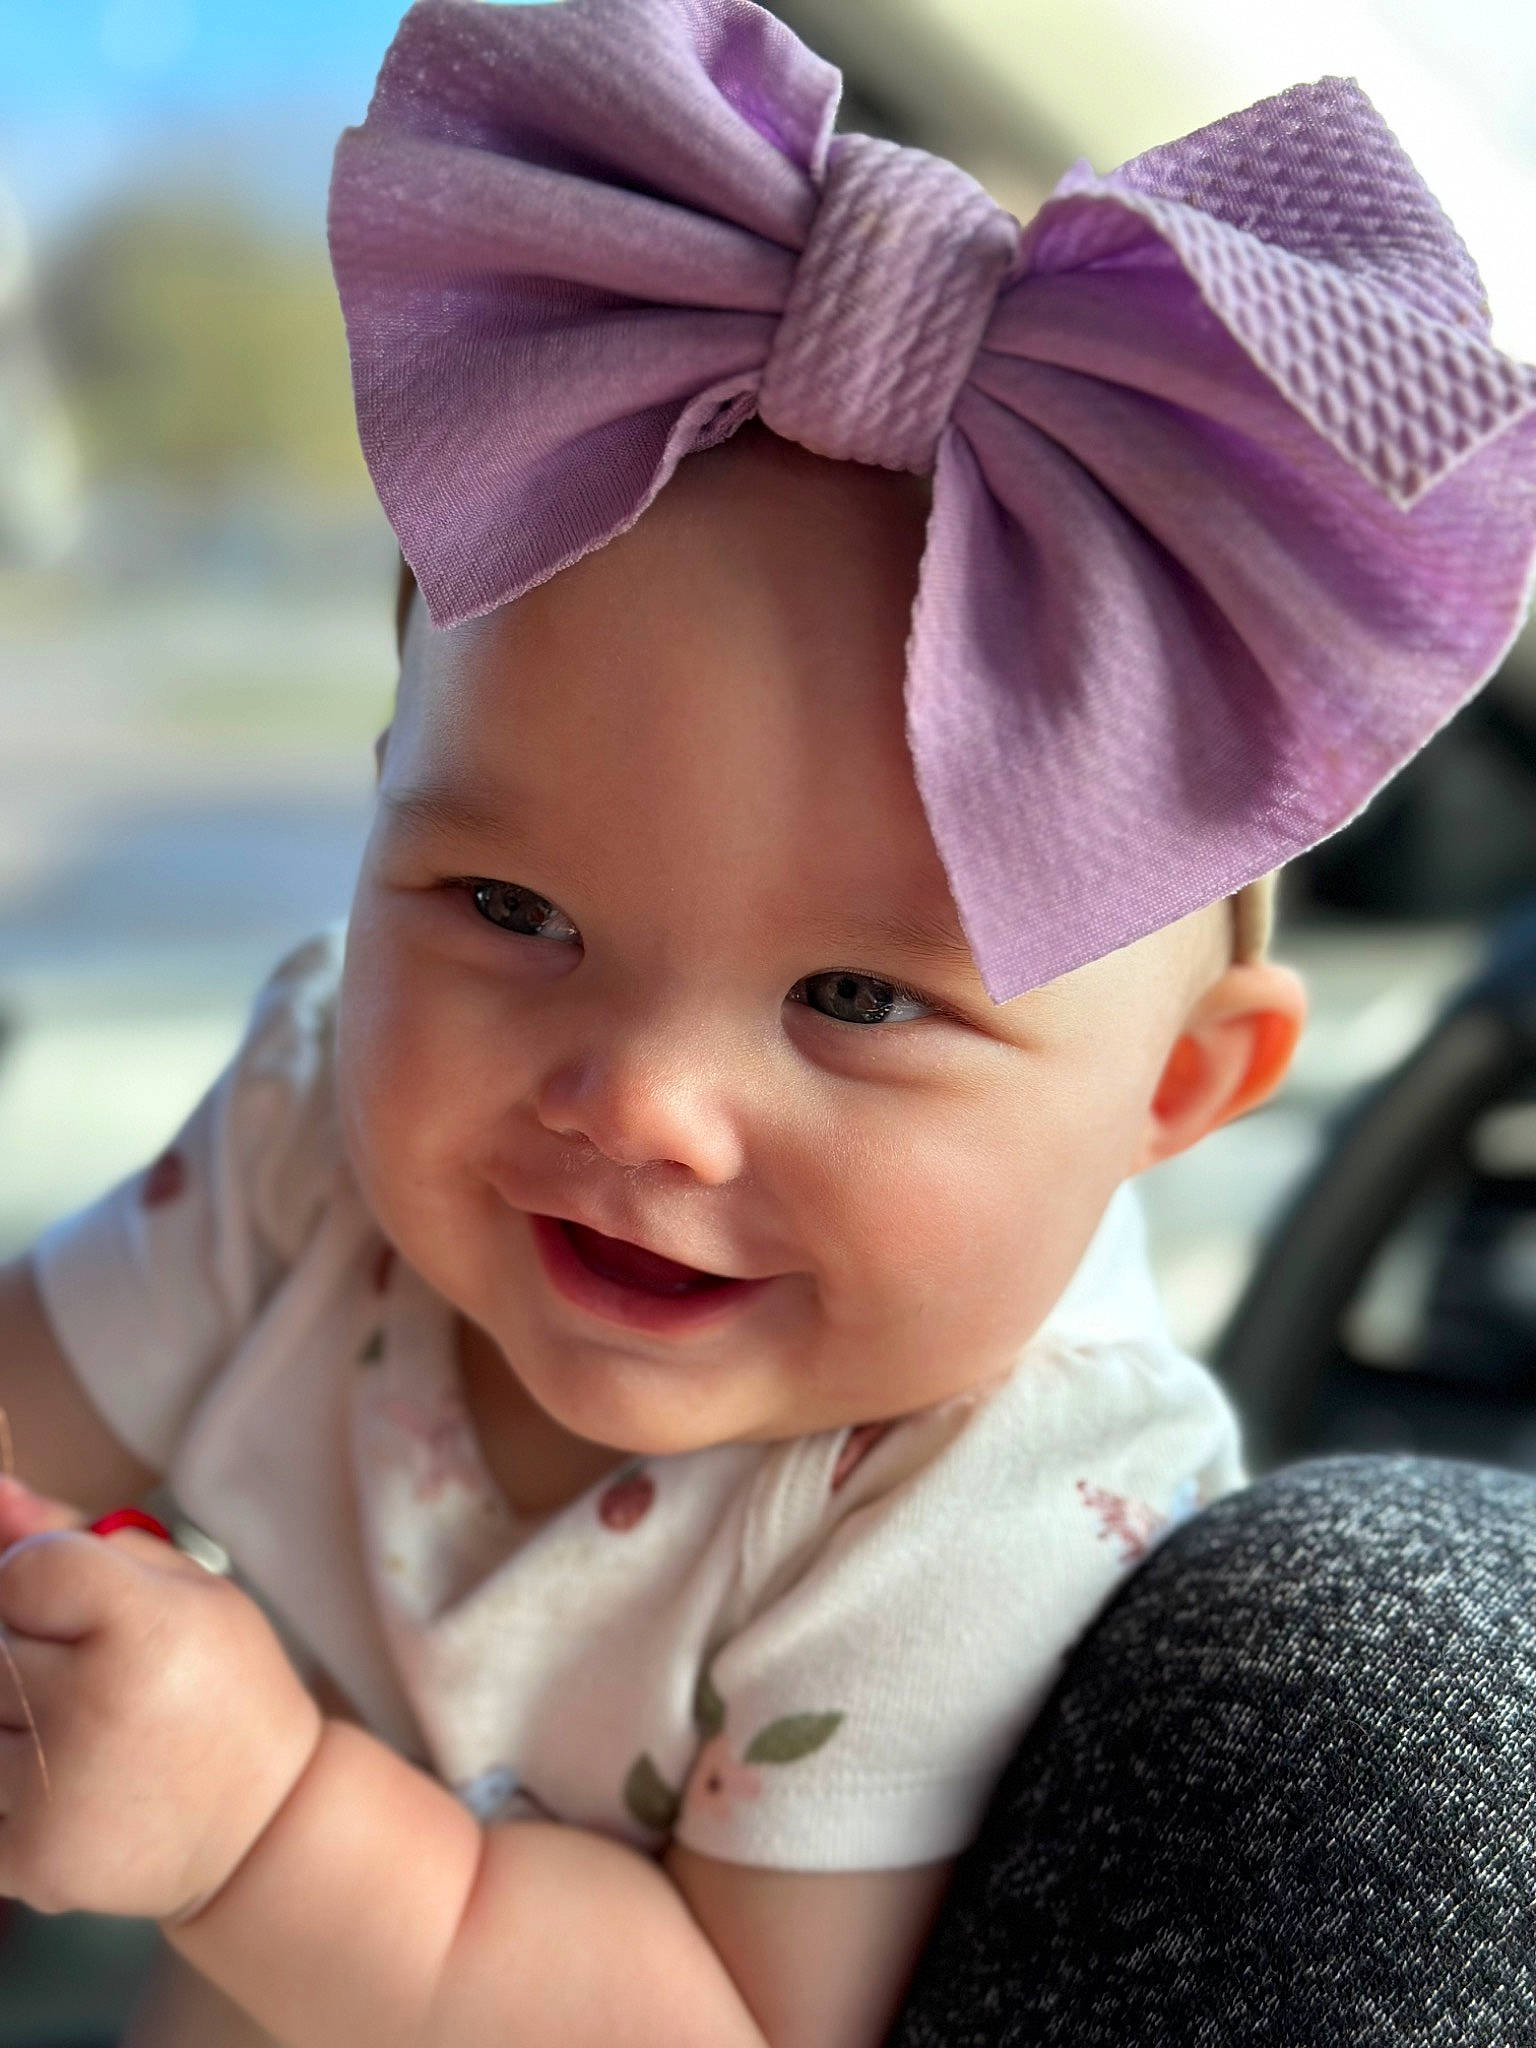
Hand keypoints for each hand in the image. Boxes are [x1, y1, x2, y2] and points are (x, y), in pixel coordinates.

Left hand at [0, 1477, 322, 1922]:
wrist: (263, 1827)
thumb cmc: (221, 1686)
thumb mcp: (185, 1590)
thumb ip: (77, 1537)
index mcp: (146, 1628)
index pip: (22, 1570)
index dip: (39, 1580)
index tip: (76, 1606)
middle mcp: (95, 1709)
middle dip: (24, 1649)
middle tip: (83, 1675)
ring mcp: (54, 1793)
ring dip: (11, 1720)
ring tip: (77, 1732)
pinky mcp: (28, 1862)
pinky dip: (8, 1785)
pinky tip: (65, 1786)